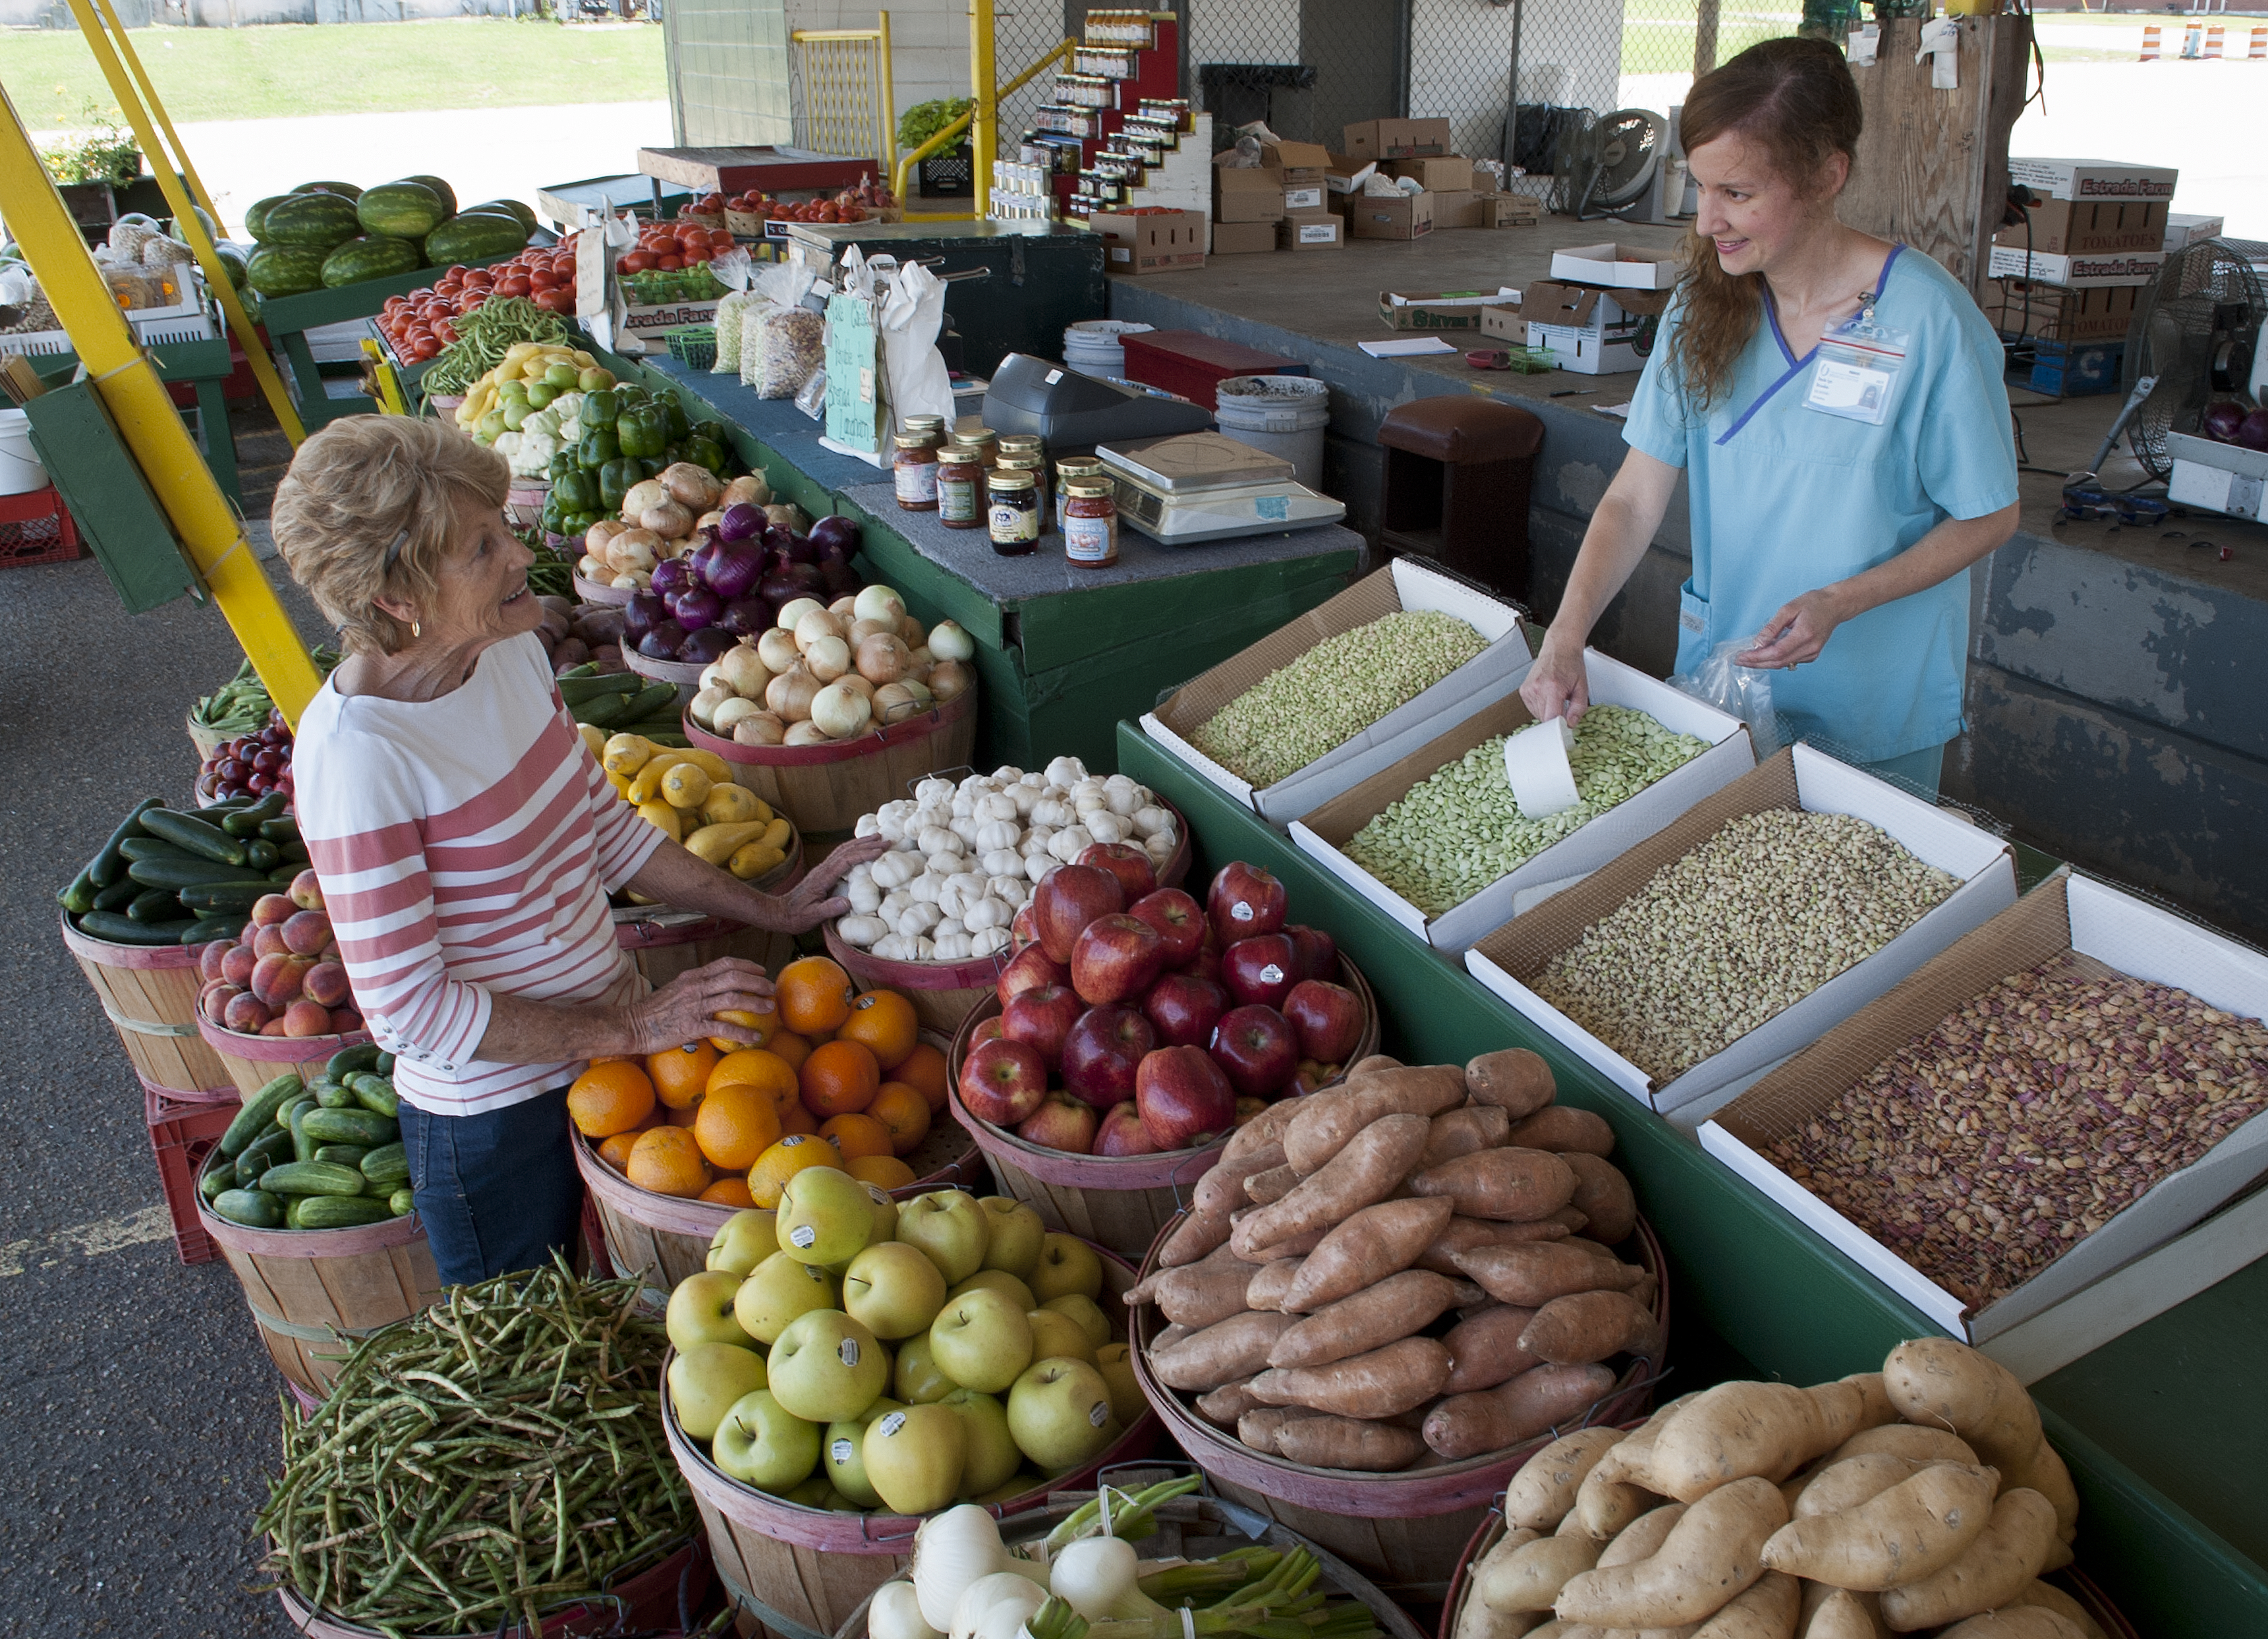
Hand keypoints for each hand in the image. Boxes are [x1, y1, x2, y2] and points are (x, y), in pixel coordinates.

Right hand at [623, 958, 777, 1053]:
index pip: (725, 964)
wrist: (631, 1025)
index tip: (761, 971)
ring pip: (733, 998)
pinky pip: (723, 1028)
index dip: (748, 965)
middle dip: (758, 982)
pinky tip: (755, 1037)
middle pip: (735, 977)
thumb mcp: (675, 989)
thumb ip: (695, 986)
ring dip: (756, 1003)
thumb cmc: (653, 1011)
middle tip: (771, 990)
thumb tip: (715, 988)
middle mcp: (695, 987)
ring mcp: (694, 1006)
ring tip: (770, 1008)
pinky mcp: (691, 1026)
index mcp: (692, 976)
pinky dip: (743, 1032)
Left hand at [752, 832, 892, 931]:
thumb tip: (847, 902)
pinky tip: (859, 849)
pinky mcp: (822, 872)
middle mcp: (823, 869)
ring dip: (860, 843)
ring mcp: (822, 869)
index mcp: (823, 877)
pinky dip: (852, 848)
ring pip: (843, 850)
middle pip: (846, 850)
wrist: (780, 913)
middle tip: (886, 839)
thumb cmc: (796, 916)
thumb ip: (829, 909)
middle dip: (867, 843)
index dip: (864, 854)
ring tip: (877, 838)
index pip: (846, 860)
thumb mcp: (812, 916)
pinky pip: (839, 856)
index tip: (880, 851)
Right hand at [1519, 633, 1591, 725]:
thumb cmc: (1571, 665)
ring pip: (1538, 715)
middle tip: (1564, 706)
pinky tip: (1548, 695)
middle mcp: (1537, 688)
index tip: (1563, 727)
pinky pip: (1532, 709)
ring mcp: (1528, 689)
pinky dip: (1541, 707)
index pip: (1550, 719)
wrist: (1559, 649)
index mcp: (1553, 687)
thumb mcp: (1582, 687)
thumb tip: (1570, 724)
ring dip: (1548, 712)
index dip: (1558, 726)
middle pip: (1544, 719)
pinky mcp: (1524, 691)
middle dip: (1555, 717)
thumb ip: (1578, 708)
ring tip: (1555, 697)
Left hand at [1735, 588, 1846, 669]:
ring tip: (1748, 658)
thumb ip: (1772, 627)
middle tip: (1739, 660)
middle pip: (1778, 662)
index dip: (1756, 657)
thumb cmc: (1814, 603)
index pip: (1776, 653)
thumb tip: (1757, 643)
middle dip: (1756, 663)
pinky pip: (1790, 662)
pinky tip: (1765, 655)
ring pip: (1783, 664)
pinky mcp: (1813, 655)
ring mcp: (1813, 653)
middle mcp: (1810, 647)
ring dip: (1764, 663)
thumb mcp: (1789, 608)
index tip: (1741, 657)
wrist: (1835, 606)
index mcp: (1804, 634)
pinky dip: (1776, 660)